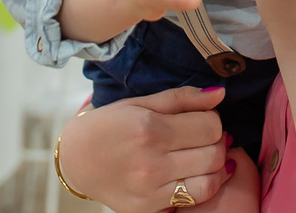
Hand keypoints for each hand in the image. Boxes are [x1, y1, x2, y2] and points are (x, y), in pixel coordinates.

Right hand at [56, 86, 234, 212]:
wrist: (75, 159)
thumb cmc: (109, 125)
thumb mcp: (141, 102)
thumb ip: (182, 98)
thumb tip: (220, 94)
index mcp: (149, 128)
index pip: (210, 126)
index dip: (214, 119)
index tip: (203, 117)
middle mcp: (151, 162)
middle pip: (213, 153)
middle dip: (218, 141)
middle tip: (206, 136)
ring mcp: (150, 190)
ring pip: (209, 181)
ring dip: (216, 166)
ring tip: (205, 155)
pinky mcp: (147, 208)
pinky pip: (192, 201)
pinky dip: (203, 186)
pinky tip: (196, 173)